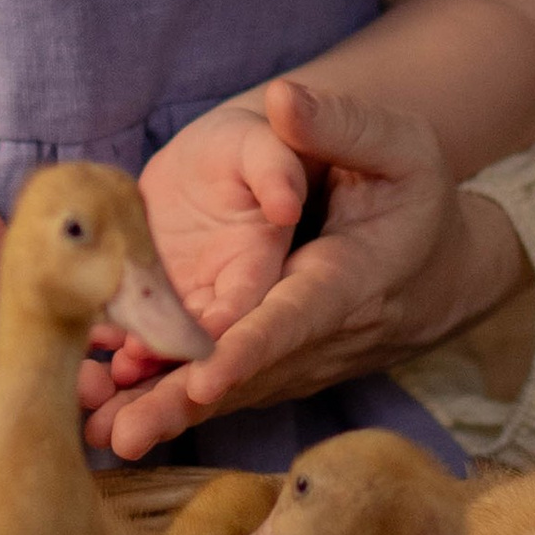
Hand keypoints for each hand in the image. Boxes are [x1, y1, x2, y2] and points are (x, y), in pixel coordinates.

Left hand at [85, 78, 478, 461]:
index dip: (249, 349)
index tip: (203, 375)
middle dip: (182, 402)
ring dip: (162, 413)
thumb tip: (284, 99)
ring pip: (224, 391)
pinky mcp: (271, 365)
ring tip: (96, 435)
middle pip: (244, 374)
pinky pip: (216, 388)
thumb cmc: (413, 196)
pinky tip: (104, 415)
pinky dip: (163, 403)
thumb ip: (339, 124)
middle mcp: (317, 334)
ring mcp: (294, 359)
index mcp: (347, 280)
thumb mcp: (399, 147)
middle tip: (120, 433)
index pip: (294, 319)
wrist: (439, 266)